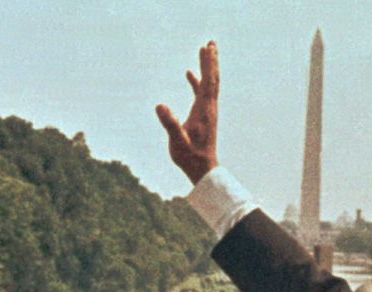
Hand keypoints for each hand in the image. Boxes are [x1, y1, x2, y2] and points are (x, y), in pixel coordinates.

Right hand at [155, 41, 219, 183]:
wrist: (202, 169)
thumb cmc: (190, 157)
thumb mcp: (177, 141)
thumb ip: (170, 124)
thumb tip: (160, 105)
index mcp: (204, 110)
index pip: (207, 82)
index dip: (207, 64)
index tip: (207, 48)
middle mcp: (209, 107)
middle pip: (212, 79)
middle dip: (211, 60)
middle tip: (211, 43)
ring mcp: (207, 111)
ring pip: (209, 84)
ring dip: (206, 67)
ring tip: (204, 50)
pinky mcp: (202, 115)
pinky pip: (201, 93)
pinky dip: (197, 81)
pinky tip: (189, 74)